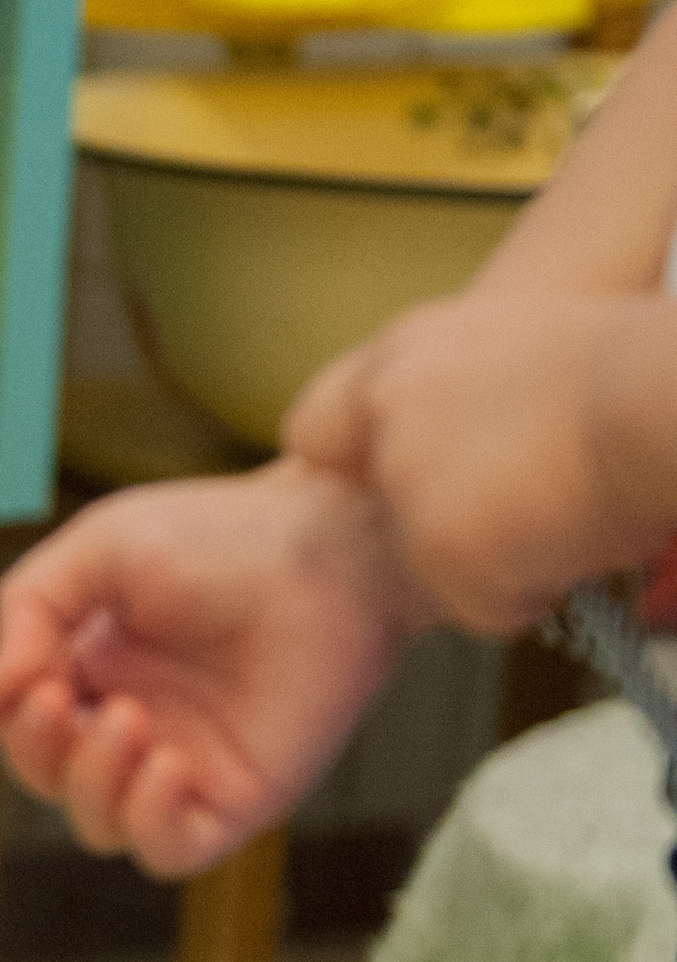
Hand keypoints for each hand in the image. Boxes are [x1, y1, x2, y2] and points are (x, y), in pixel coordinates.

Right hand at [0, 461, 425, 875]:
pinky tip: (163, 764)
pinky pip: (168, 852)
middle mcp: (135, 723)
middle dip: (36, 747)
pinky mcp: (237, 800)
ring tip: (126, 721)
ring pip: (99, 825)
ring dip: (89, 783)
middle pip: (47, 778)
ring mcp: (185, 767)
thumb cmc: (225, 537)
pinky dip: (147, 821)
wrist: (331, 551)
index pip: (18, 720)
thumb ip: (30, 605)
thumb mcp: (100, 549)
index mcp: (96, 667)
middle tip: (61, 699)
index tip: (0, 677)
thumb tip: (0, 679)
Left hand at [285, 289, 676, 633]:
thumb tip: (465, 457)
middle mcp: (386, 413)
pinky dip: (530, 596)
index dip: (359, 472)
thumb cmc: (629, 372)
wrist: (660, 399)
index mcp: (405, 354)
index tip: (399, 491)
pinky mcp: (439, 550)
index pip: (320, 429)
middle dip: (440, 534)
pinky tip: (575, 544)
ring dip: (498, 564)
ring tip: (569, 512)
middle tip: (516, 518)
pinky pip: (482, 608)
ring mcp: (406, 483)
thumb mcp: (521, 353)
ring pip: (435, 570)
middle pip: (381, 516)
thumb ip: (460, 398)